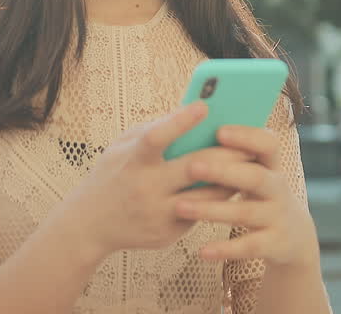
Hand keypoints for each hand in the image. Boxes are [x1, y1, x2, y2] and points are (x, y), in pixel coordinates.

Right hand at [66, 102, 251, 255]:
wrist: (89, 225)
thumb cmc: (112, 174)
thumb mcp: (122, 147)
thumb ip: (153, 129)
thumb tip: (190, 112)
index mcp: (132, 161)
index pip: (156, 138)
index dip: (180, 122)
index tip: (204, 106)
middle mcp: (144, 188)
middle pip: (193, 169)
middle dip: (227, 155)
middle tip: (251, 143)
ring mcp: (157, 214)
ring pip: (206, 196)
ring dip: (230, 180)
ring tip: (250, 166)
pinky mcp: (166, 234)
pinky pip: (200, 214)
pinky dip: (218, 200)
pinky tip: (233, 188)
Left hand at [172, 124, 318, 268]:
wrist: (295, 237)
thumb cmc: (262, 195)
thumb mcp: (258, 173)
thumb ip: (235, 157)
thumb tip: (193, 132)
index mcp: (272, 165)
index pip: (268, 144)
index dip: (246, 136)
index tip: (219, 131)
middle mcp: (278, 188)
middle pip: (254, 177)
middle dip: (223, 171)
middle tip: (191, 166)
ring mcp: (278, 217)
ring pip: (245, 212)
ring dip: (212, 210)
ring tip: (181, 206)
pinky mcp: (274, 244)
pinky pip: (248, 247)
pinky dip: (225, 249)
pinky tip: (202, 251)